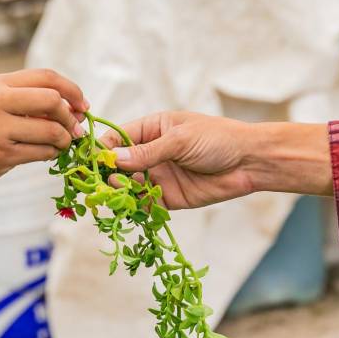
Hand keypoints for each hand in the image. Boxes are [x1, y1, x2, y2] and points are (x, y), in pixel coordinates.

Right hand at [0, 69, 87, 205]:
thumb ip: (27, 98)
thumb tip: (74, 107)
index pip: (47, 77)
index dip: (73, 90)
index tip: (83, 105)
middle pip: (52, 100)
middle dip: (69, 115)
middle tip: (73, 128)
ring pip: (51, 130)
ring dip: (64, 139)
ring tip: (61, 143)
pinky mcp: (0, 154)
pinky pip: (42, 153)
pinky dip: (52, 154)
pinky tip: (48, 153)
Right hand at [99, 111, 331, 208]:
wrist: (249, 162)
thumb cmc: (217, 139)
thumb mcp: (180, 140)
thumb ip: (147, 152)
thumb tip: (114, 160)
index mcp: (151, 129)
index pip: (117, 139)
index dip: (102, 149)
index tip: (89, 161)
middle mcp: (151, 153)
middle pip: (118, 165)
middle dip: (106, 174)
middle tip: (98, 183)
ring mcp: (158, 175)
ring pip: (128, 186)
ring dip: (118, 192)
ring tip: (115, 194)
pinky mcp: (168, 198)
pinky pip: (144, 204)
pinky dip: (135, 207)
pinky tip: (130, 207)